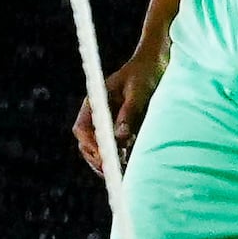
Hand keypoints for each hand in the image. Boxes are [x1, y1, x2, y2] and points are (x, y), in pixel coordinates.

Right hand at [74, 44, 161, 175]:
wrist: (155, 64)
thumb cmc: (145, 73)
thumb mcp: (138, 91)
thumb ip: (129, 114)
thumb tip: (122, 138)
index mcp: (94, 103)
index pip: (82, 129)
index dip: (91, 145)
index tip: (105, 157)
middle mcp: (97, 115)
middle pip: (87, 144)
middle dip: (97, 159)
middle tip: (113, 172)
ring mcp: (107, 123)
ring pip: (99, 149)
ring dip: (108, 162)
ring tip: (122, 174)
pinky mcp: (120, 129)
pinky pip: (114, 149)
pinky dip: (119, 160)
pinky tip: (130, 166)